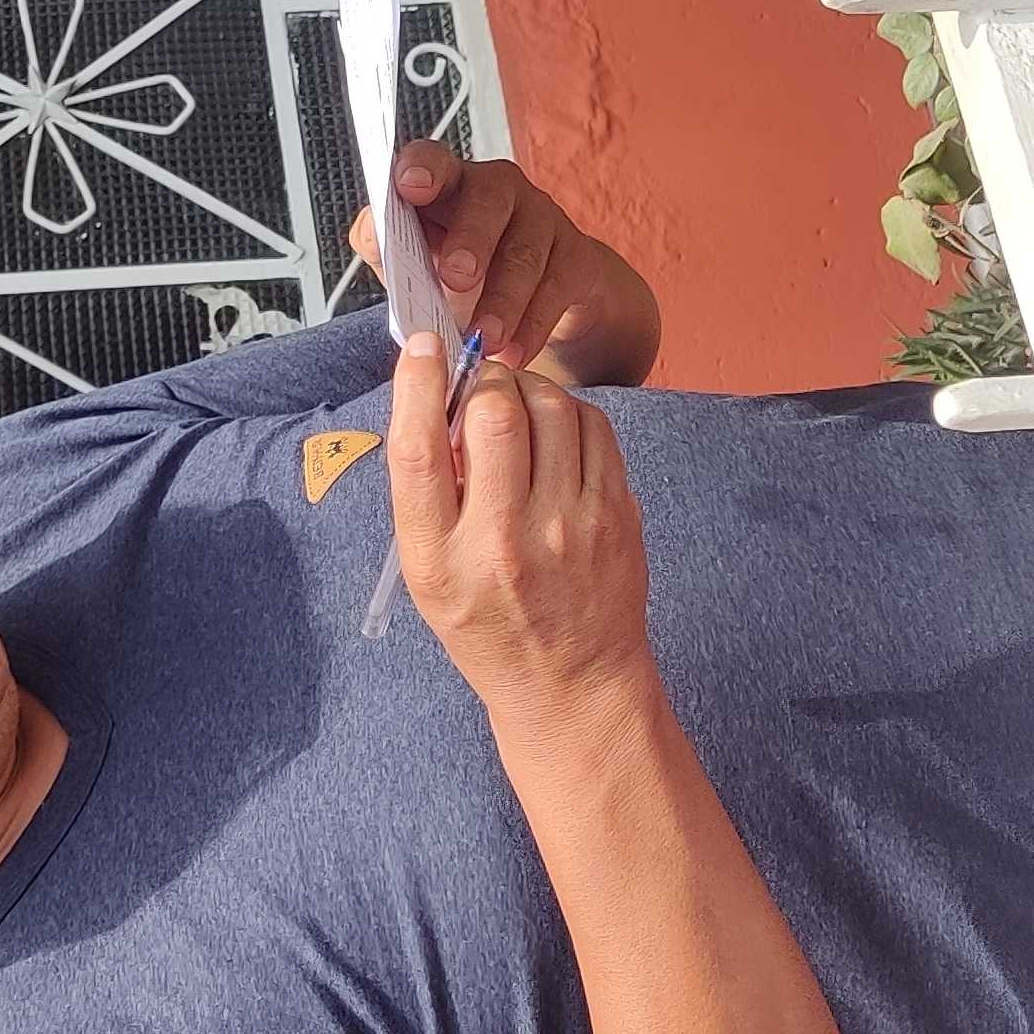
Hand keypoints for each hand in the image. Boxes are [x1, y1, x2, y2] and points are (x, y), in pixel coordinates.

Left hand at [349, 145, 658, 381]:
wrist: (538, 295)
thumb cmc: (464, 272)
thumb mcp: (417, 262)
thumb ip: (387, 247)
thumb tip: (372, 229)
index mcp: (450, 184)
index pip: (434, 160)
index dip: (423, 168)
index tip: (410, 185)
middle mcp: (498, 190)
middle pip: (488, 199)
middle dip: (471, 238)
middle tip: (456, 278)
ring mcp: (542, 218)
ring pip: (525, 252)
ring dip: (504, 299)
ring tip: (484, 338)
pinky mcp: (574, 256)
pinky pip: (556, 288)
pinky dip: (533, 325)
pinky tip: (515, 351)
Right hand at [389, 332, 652, 723]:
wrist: (573, 684)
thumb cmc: (490, 625)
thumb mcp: (430, 574)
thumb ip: (427, 493)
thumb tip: (439, 399)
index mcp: (440, 561)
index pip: (419, 451)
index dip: (417, 384)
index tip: (422, 348)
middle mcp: (504, 542)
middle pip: (493, 414)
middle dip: (484, 383)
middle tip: (481, 391)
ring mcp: (570, 528)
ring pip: (551, 406)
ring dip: (528, 390)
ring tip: (517, 409)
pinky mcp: (617, 515)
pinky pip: (593, 426)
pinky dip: (568, 412)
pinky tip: (554, 433)